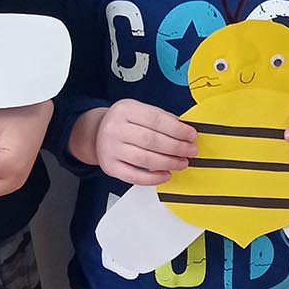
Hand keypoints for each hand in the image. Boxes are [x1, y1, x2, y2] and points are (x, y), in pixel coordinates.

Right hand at [73, 101, 196, 184]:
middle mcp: (115, 128)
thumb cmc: (124, 122)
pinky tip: (166, 174)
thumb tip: (185, 132)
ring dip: (168, 163)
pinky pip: (135, 176)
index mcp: (125, 110)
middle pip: (151, 140)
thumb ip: (161, 119)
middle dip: (176, 147)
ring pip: (145, 159)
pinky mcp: (110, 167)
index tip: (191, 135)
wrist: (97, 133)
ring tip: (182, 163)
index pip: (156, 119)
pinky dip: (154, 178)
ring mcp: (110, 149)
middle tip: (191, 151)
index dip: (177, 129)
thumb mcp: (139, 111)